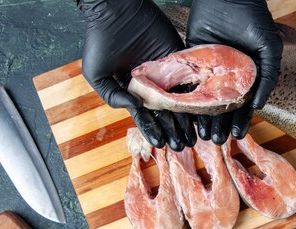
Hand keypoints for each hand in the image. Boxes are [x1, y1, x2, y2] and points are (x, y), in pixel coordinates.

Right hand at [79, 0, 195, 150]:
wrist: (115, 9)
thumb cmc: (101, 40)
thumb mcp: (97, 74)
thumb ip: (112, 96)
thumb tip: (136, 109)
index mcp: (134, 89)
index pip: (147, 115)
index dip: (153, 130)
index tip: (160, 144)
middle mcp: (153, 83)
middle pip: (167, 112)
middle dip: (173, 131)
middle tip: (181, 147)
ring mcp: (168, 71)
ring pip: (180, 100)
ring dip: (186, 121)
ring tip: (191, 138)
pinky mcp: (180, 57)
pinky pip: (190, 79)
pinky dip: (196, 97)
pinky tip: (198, 114)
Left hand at [186, 0, 282, 143]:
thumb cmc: (254, 20)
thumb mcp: (270, 49)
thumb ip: (268, 77)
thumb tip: (259, 106)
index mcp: (247, 77)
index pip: (244, 104)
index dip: (241, 120)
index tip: (237, 135)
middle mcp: (228, 77)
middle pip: (223, 106)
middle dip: (220, 124)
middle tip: (216, 140)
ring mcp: (210, 70)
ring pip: (205, 99)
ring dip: (204, 118)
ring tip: (202, 134)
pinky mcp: (192, 60)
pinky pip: (188, 83)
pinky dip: (186, 99)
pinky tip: (185, 114)